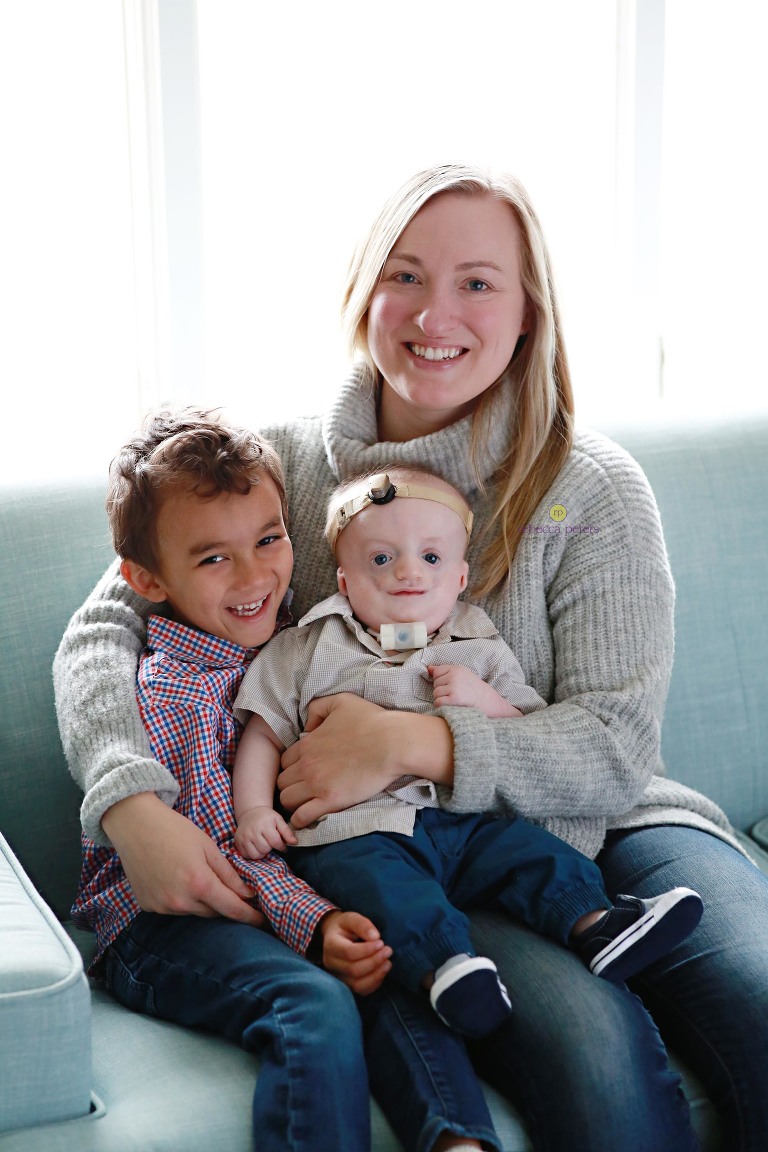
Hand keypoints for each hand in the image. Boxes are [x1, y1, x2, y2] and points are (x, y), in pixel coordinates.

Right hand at [103, 793, 263, 924]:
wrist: (134, 825)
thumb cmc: (174, 830)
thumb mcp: (208, 847)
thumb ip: (228, 874)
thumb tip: (247, 895)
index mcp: (199, 884)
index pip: (232, 909)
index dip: (250, 917)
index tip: (264, 921)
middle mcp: (180, 901)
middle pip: (213, 913)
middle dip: (225, 904)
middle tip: (235, 893)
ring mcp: (162, 907)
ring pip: (194, 912)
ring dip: (203, 902)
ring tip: (197, 877)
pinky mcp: (148, 906)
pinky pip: (174, 909)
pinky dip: (182, 900)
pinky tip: (177, 880)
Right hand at [234, 805, 297, 857]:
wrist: (250, 812)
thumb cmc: (267, 817)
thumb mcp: (279, 820)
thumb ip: (287, 832)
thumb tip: (294, 843)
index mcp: (264, 825)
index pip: (275, 842)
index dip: (282, 846)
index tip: (283, 846)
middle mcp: (252, 831)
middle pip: (265, 849)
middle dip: (270, 848)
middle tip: (270, 842)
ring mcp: (243, 837)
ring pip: (255, 855)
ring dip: (262, 853)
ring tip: (263, 845)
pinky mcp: (237, 842)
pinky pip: (246, 856)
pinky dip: (252, 854)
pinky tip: (256, 847)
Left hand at [278, 694, 409, 828]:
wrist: (393, 743)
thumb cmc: (372, 721)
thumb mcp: (341, 701)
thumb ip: (317, 708)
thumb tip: (307, 726)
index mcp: (308, 744)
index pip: (284, 761)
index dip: (292, 767)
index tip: (304, 771)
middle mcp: (307, 765)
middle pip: (282, 782)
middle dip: (291, 785)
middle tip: (305, 789)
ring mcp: (317, 784)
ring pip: (286, 800)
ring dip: (293, 803)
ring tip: (305, 804)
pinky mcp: (331, 801)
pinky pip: (302, 816)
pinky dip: (300, 820)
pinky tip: (307, 818)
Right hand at [320, 911, 391, 994]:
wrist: (335, 936)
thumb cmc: (344, 926)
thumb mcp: (351, 918)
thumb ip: (362, 924)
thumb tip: (375, 937)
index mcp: (331, 945)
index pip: (349, 952)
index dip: (367, 950)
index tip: (381, 942)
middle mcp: (331, 963)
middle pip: (354, 970)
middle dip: (375, 961)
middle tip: (388, 951)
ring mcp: (337, 976)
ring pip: (357, 984)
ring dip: (376, 975)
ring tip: (388, 963)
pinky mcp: (346, 984)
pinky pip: (361, 990)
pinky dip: (374, 983)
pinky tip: (382, 971)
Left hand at [429, 664, 523, 718]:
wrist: (488, 702)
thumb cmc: (474, 689)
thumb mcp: (462, 675)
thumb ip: (445, 671)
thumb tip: (428, 668)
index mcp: (457, 669)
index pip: (437, 672)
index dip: (441, 680)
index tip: (450, 685)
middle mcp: (454, 676)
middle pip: (435, 684)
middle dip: (442, 690)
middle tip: (455, 693)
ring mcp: (454, 687)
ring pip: (435, 693)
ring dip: (442, 698)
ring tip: (453, 700)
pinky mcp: (454, 699)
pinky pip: (438, 702)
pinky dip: (442, 706)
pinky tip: (451, 705)